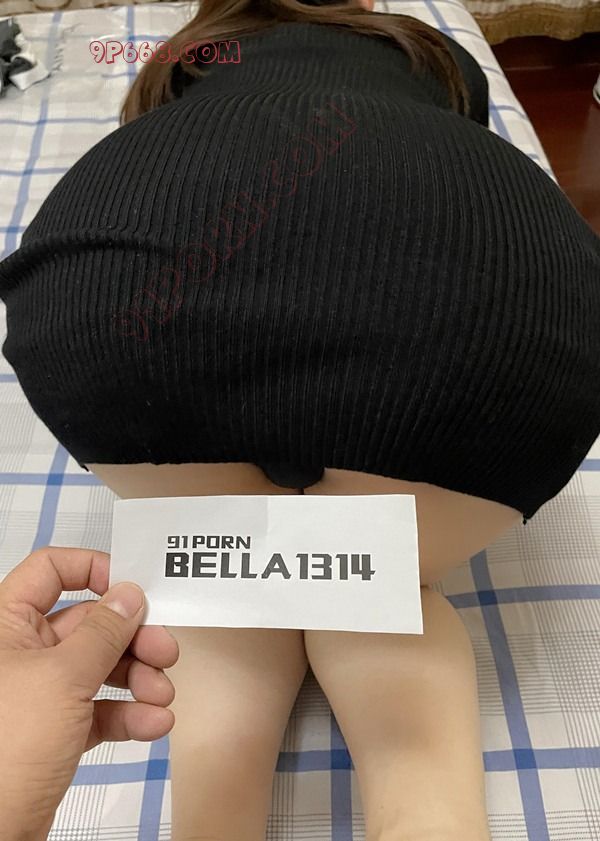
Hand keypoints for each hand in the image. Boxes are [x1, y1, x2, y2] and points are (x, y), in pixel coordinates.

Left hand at [0, 546, 178, 840]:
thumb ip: (103, 632)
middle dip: (132, 637)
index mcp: (6, 624)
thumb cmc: (5, 750)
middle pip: (87, 623)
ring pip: (98, 668)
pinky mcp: (53, 732)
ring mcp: (38, 693)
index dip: (93, 570)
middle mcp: (20, 653)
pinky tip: (154, 723)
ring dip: (138, 678)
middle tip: (165, 649)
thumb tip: (130, 595)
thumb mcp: (64, 678)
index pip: (49, 571)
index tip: (133, 587)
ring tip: (162, 693)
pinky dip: (129, 714)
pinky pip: (99, 710)